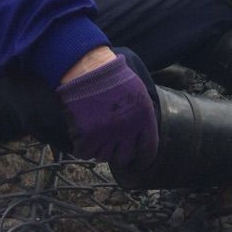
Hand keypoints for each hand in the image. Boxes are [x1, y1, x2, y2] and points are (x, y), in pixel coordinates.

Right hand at [57, 53, 158, 168]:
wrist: (90, 70)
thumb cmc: (115, 78)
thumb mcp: (139, 93)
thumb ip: (143, 115)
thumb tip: (142, 134)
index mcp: (144, 118)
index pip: (149, 149)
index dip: (144, 158)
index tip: (139, 161)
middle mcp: (128, 129)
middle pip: (123, 158)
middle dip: (118, 154)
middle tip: (111, 145)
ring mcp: (107, 134)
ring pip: (103, 157)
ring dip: (99, 149)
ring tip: (96, 134)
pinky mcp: (88, 136)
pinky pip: (85, 153)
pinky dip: (82, 147)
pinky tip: (83, 134)